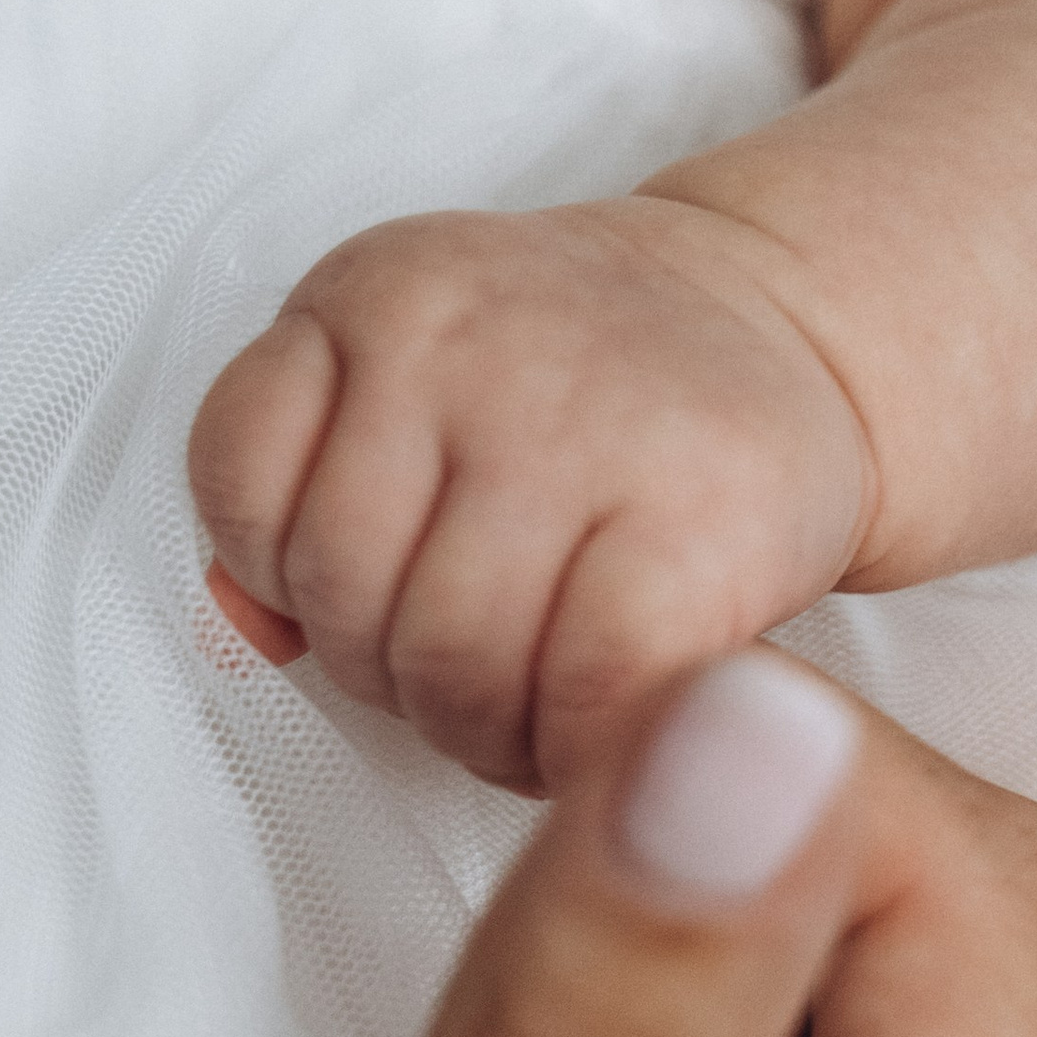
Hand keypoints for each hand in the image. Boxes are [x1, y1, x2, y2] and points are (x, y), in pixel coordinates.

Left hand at [188, 197, 878, 792]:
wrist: (797, 332)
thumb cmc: (592, 397)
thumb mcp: (415, 385)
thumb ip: (304, 491)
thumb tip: (243, 629)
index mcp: (379, 291)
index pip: (238, 478)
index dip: (294, 573)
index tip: (379, 582)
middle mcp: (465, 337)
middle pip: (343, 592)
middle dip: (397, 669)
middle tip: (475, 664)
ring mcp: (578, 426)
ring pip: (448, 662)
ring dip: (483, 726)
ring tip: (537, 698)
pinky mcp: (688, 530)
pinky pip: (577, 697)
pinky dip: (573, 746)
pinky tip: (595, 722)